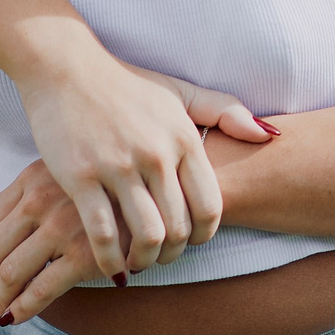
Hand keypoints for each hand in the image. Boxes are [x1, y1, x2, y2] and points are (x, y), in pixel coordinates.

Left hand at [0, 161, 108, 322]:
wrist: (162, 189)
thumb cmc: (112, 186)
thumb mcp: (67, 175)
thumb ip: (37, 195)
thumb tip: (4, 236)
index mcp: (32, 179)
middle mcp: (41, 201)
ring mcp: (62, 228)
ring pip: (9, 274)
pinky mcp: (85, 255)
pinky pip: (39, 291)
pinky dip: (20, 310)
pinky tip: (15, 319)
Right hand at [15, 51, 269, 277]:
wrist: (64, 67)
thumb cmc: (126, 84)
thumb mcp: (179, 91)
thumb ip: (226, 110)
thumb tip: (270, 135)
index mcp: (183, 137)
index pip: (211, 205)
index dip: (204, 235)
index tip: (191, 241)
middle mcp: (156, 153)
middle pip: (180, 227)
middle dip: (174, 254)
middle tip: (163, 258)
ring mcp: (117, 166)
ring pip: (147, 235)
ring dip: (146, 261)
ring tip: (138, 263)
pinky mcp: (79, 177)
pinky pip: (103, 233)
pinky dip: (110, 260)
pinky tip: (110, 266)